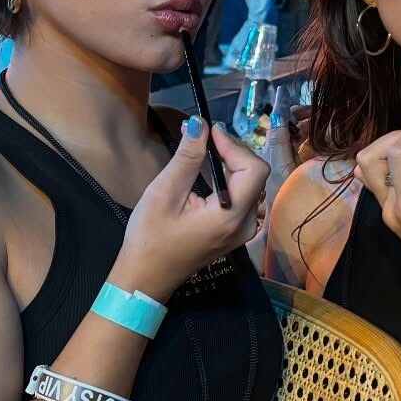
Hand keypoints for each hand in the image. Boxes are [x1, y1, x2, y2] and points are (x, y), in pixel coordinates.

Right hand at [117, 118, 269, 301]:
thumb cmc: (150, 237)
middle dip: (232, 151)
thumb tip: (200, 123)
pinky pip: (241, 196)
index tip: (209, 132)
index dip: (234, 145)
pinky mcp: (234, 232)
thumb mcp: (164, 192)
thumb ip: (187, 157)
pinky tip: (207, 172)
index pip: (254, 169)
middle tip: (203, 137)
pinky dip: (228, 178)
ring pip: (250, 184)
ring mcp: (243, 230)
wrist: (146, 277)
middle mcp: (246, 224)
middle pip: (255, 175)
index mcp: (231, 216)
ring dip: (230, 163)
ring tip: (203, 150)